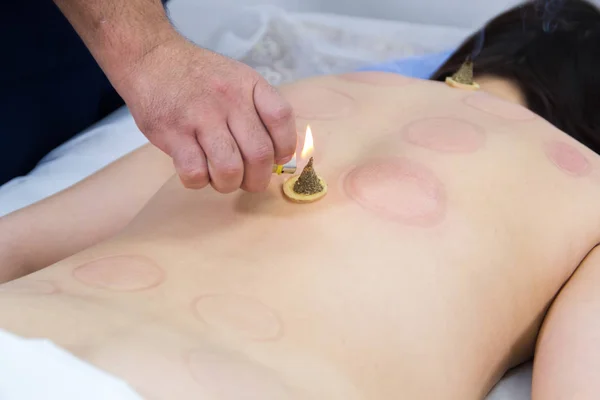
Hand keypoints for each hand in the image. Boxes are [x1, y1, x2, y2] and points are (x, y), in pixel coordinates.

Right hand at [117, 36, 296, 192]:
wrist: (151, 59)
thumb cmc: (199, 78)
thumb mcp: (237, 78)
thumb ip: (259, 110)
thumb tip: (280, 156)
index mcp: (249, 85)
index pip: (281, 118)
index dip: (285, 146)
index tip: (277, 158)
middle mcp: (228, 99)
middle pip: (259, 154)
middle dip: (258, 180)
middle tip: (249, 181)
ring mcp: (199, 116)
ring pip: (229, 169)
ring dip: (229, 184)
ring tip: (222, 179)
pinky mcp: (172, 133)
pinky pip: (195, 173)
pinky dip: (199, 182)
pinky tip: (197, 171)